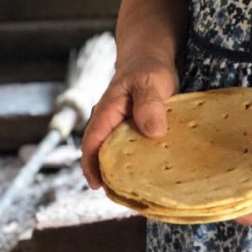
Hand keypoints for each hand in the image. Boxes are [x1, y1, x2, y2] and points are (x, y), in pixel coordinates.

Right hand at [81, 57, 178, 187]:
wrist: (154, 53)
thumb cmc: (149, 65)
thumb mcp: (151, 81)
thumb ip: (150, 104)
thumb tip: (153, 133)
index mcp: (106, 114)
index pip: (91, 145)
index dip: (91, 167)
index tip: (98, 186)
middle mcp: (112, 124)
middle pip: (105, 155)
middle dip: (112, 176)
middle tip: (127, 198)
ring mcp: (125, 126)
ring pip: (122, 153)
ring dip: (129, 170)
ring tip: (145, 190)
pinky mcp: (141, 127)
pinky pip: (138, 147)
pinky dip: (144, 159)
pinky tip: (160, 170)